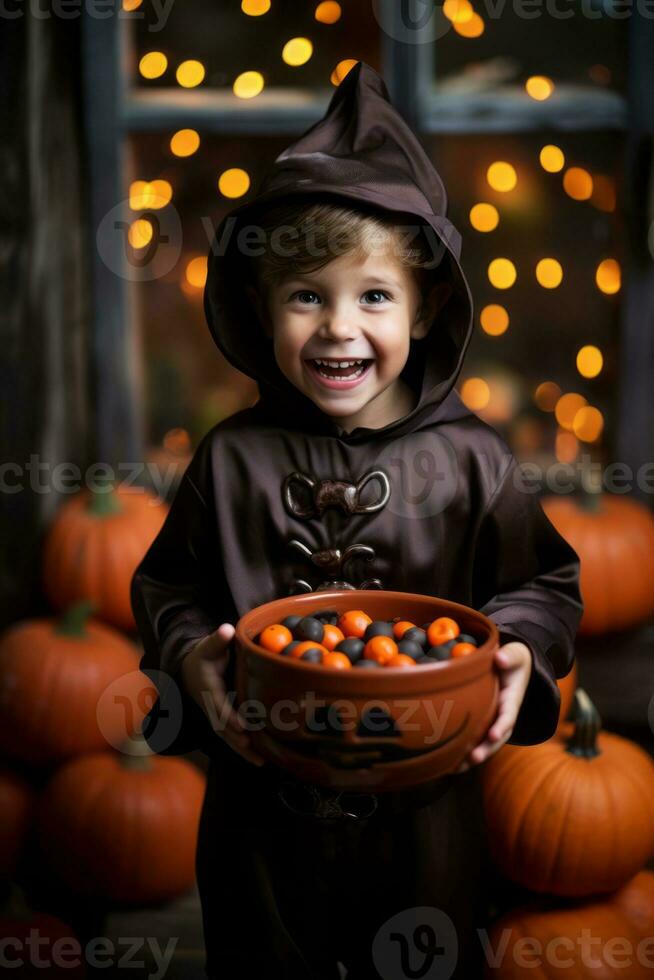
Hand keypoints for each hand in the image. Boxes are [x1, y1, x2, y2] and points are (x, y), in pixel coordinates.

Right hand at [180, 623, 265, 766]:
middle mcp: (211, 706)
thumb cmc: (204, 656)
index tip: (242, 726)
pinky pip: (234, 737)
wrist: (190, 670)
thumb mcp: (208, 646)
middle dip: (237, 739)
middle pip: (223, 727)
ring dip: (243, 750)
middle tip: (253, 748)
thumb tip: (227, 629)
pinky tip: (261, 760)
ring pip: (229, 737)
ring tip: (261, 763)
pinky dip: (245, 750)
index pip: (219, 705)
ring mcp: (216, 716)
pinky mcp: (223, 721)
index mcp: (208, 689)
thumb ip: (218, 639)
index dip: (229, 716)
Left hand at [454, 641, 531, 772]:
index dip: (502, 725)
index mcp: (512, 700)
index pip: (508, 715)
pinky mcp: (482, 723)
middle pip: (497, 737)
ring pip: (485, 743)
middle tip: (474, 758)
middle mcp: (503, 715)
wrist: (511, 666)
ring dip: (473, 756)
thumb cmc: (512, 660)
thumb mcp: (516, 655)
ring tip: (457, 769)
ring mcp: (493, 721)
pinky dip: (463, 754)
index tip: (494, 734)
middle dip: (487, 749)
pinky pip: (474, 740)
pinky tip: (447, 765)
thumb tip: (500, 658)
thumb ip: (510, 656)